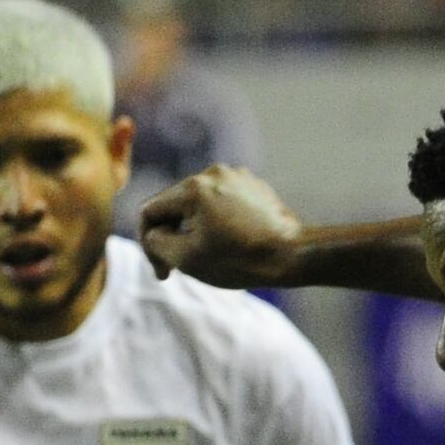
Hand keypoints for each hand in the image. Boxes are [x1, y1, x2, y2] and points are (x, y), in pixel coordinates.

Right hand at [137, 166, 303, 287]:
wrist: (295, 255)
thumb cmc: (240, 259)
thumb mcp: (186, 258)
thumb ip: (156, 242)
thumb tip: (153, 232)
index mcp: (193, 187)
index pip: (151, 211)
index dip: (149, 243)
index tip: (163, 272)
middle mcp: (214, 173)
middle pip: (175, 205)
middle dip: (172, 236)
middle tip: (179, 268)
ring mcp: (237, 177)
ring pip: (199, 204)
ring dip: (194, 229)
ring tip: (207, 256)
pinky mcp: (254, 187)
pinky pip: (222, 202)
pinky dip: (217, 222)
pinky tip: (229, 244)